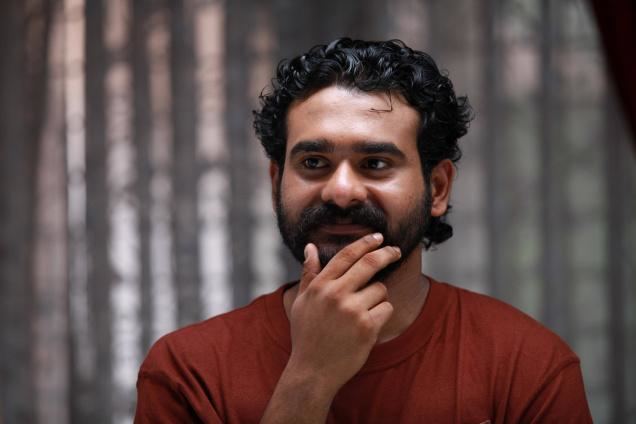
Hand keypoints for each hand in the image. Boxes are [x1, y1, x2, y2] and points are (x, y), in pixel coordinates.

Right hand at [287, 233, 400, 393]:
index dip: (365, 242)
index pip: (346, 255)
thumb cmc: (306, 336)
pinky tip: (368, 325)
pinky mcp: (367, 327)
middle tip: (395, 251)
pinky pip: (387, 308)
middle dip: (386, 254)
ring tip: (363, 313)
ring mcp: (352, 310)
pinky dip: (382, 314)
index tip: (378, 237)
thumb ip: (309, 274)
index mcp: (320, 286)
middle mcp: (335, 294)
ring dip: (377, 297)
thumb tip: (310, 247)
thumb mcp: (302, 302)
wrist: (312, 372)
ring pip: (380, 289)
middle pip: (369, 263)